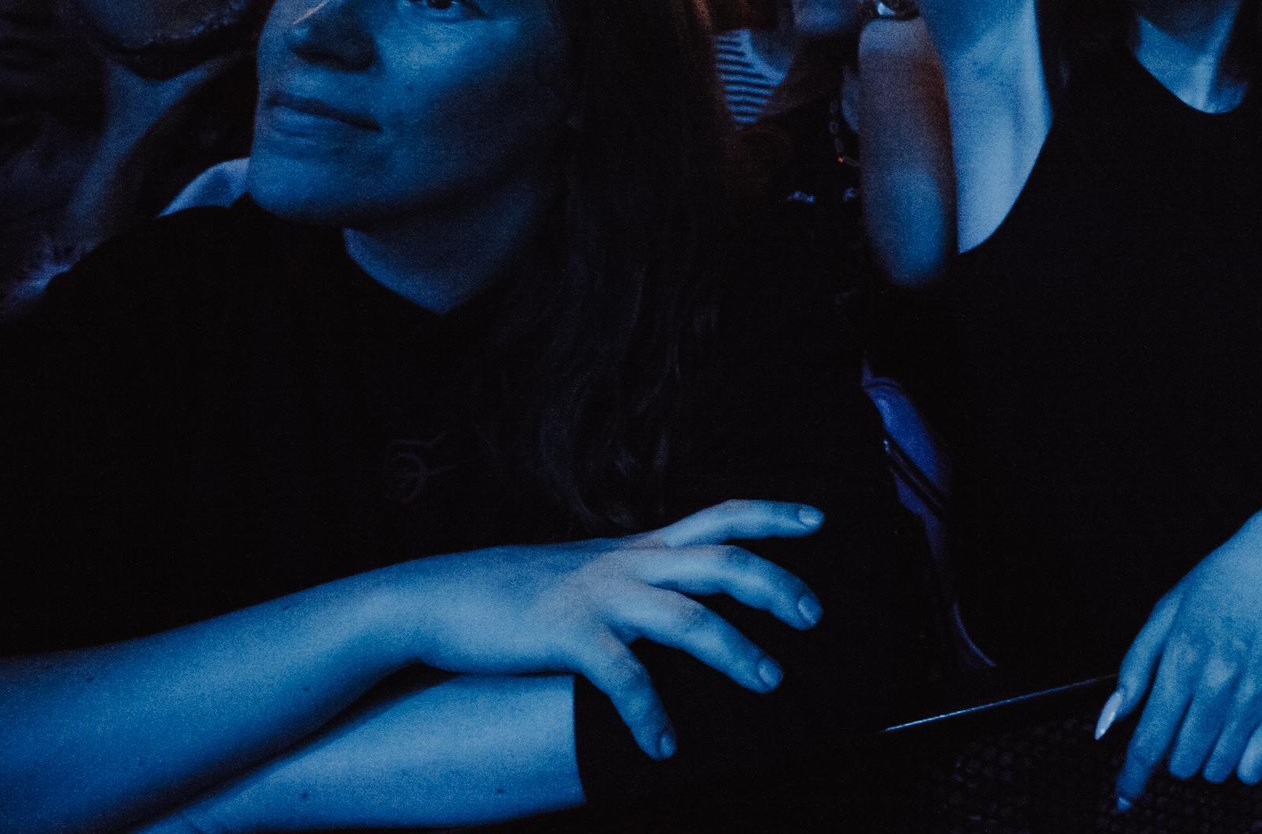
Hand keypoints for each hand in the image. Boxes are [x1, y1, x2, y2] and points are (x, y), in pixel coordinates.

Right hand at [387, 497, 826, 759]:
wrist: (442, 596)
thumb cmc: (522, 590)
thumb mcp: (592, 569)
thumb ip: (640, 575)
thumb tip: (683, 594)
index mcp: (641, 547)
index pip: (720, 514)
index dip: (772, 515)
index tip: (819, 520)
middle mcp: (630, 563)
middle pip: (722, 561)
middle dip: (774, 584)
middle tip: (813, 615)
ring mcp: (601, 595)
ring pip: (688, 617)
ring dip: (735, 651)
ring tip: (769, 682)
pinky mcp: (568, 634)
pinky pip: (622, 675)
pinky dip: (648, 712)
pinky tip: (665, 746)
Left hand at [1096, 499, 1261, 799]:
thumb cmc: (1219, 582)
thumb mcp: (1164, 613)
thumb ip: (1134, 669)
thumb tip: (1109, 721)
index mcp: (1181, 659)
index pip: (1149, 741)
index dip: (1132, 777)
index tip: (1125, 795)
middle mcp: (1217, 683)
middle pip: (1181, 761)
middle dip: (1170, 754)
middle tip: (1179, 724)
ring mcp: (1253, 695)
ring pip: (1217, 768)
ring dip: (1204, 759)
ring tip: (1207, 726)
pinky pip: (1256, 765)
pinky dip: (1240, 764)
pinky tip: (1235, 737)